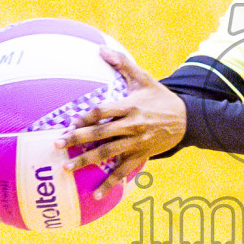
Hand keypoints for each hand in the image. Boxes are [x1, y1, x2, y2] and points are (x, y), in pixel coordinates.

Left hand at [58, 47, 185, 197]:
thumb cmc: (160, 97)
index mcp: (129, 106)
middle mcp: (131, 125)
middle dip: (77, 139)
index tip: (69, 121)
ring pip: (107, 153)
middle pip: (100, 133)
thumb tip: (101, 48)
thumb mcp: (143, 78)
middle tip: (56, 144)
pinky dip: (110, 184)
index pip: (102, 111)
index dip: (85, 117)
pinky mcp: (141, 155)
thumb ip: (122, 63)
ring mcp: (136, 143)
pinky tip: (96, 194)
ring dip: (86, 161)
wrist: (186, 119)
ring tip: (66, 168)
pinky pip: (123, 171)